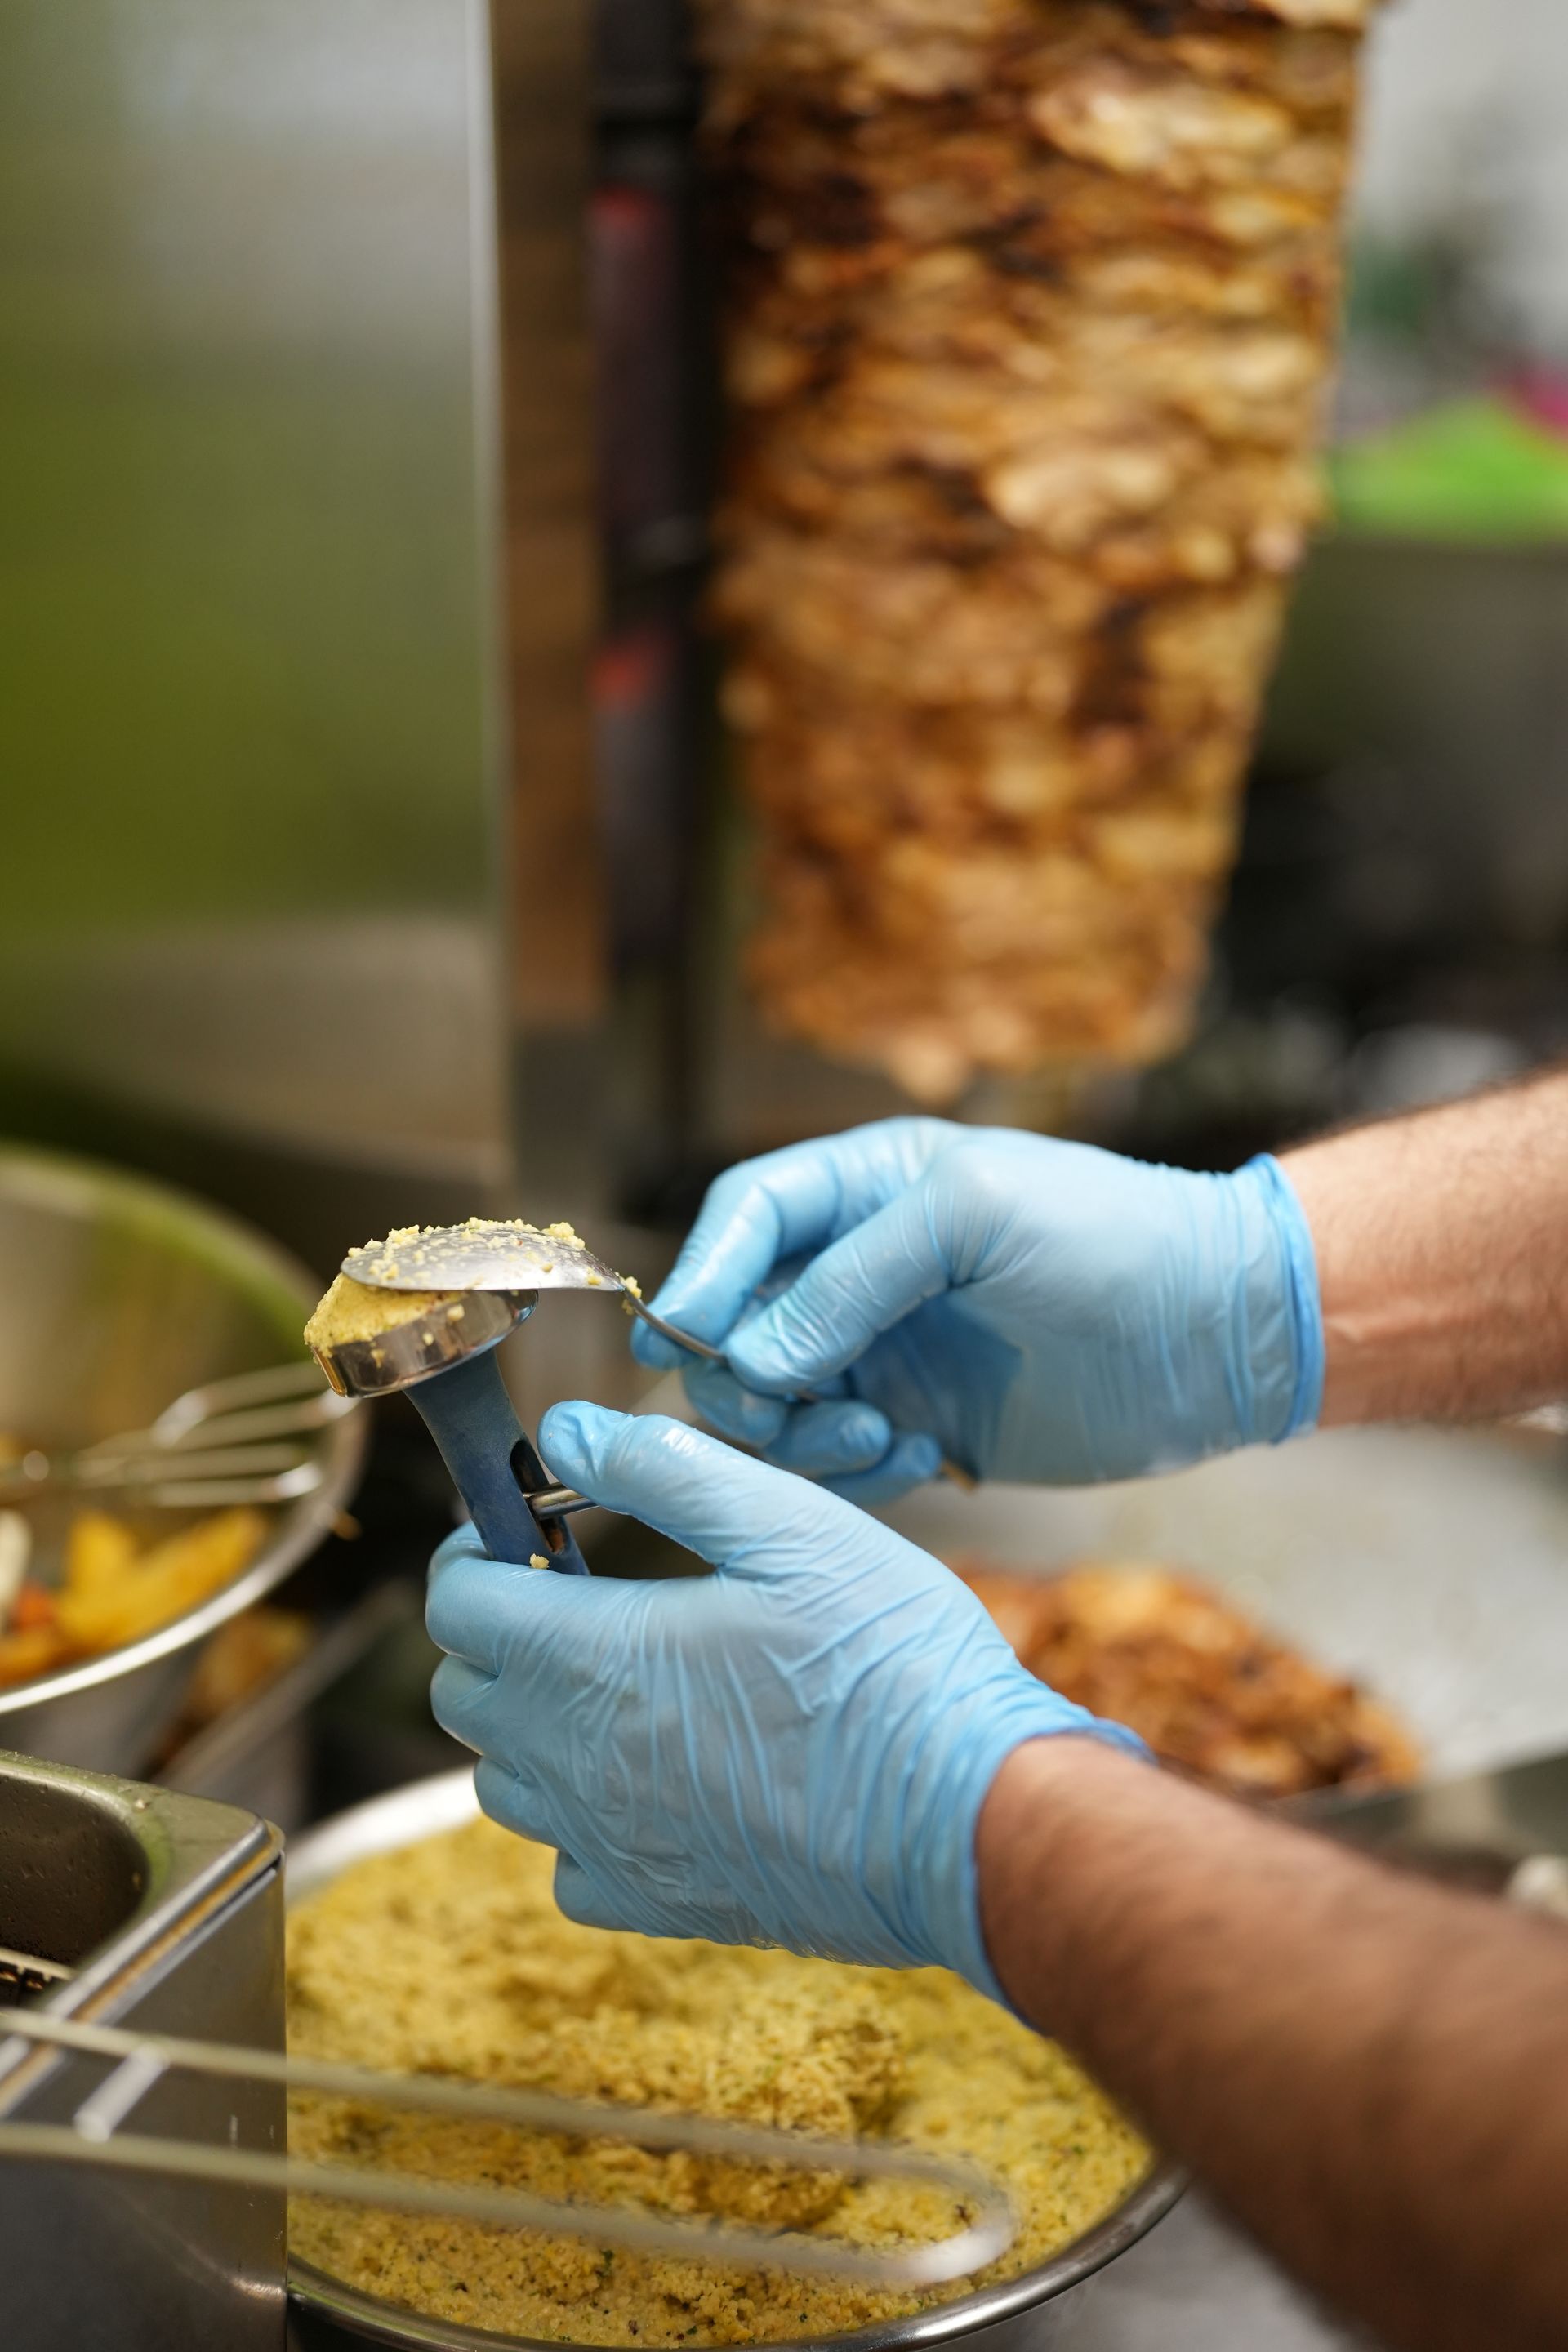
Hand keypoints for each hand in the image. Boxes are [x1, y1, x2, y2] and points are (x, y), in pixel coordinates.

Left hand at [427, 1406, 1143, 1996]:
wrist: (970, 1822)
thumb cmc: (891, 1662)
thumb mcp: (790, 1525)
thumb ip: (664, 1467)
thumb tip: (562, 1429)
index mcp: (593, 1657)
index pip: (456, 1602)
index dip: (480, 1548)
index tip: (536, 1527)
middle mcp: (575, 1761)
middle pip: (463, 1690)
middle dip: (500, 1627)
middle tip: (584, 1588)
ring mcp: (612, 1843)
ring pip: (501, 1781)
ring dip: (530, 1719)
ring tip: (618, 1675)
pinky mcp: (661, 1904)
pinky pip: (566, 1864)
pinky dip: (579, 1817)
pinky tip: (649, 1774)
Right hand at [632, 1119, 1322, 1497]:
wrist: (1221, 1334)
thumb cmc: (1112, 1240)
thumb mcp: (973, 1219)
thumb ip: (850, 1280)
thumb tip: (748, 1362)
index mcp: (868, 1188)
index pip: (745, 1220)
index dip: (702, 1277)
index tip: (678, 1342)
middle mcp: (862, 1270)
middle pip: (739, 1327)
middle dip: (750, 1379)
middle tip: (805, 1411)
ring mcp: (887, 1351)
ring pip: (776, 1407)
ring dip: (804, 1438)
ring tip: (884, 1442)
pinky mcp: (920, 1422)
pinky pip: (836, 1463)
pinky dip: (856, 1474)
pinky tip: (926, 1459)